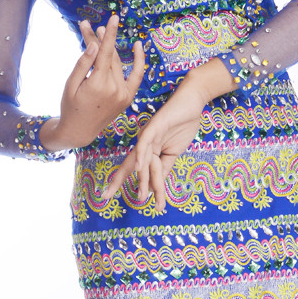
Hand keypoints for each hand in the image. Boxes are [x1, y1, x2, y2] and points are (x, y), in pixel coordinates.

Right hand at [40, 15, 145, 151]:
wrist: (80, 131)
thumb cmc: (70, 105)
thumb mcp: (71, 84)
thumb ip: (83, 63)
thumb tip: (94, 44)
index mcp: (99, 85)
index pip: (106, 53)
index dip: (110, 34)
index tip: (114, 18)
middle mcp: (115, 89)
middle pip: (108, 56)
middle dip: (98, 40)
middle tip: (89, 26)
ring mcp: (123, 94)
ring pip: (117, 64)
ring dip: (109, 49)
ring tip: (98, 34)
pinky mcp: (128, 98)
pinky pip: (137, 76)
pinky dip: (139, 61)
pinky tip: (138, 45)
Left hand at [100, 79, 208, 211]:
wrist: (192, 102)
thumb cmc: (183, 124)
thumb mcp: (174, 152)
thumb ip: (164, 167)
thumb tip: (155, 187)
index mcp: (147, 149)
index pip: (136, 170)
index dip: (125, 182)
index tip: (110, 196)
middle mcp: (143, 143)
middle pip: (129, 165)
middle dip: (117, 181)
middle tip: (105, 197)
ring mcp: (148, 134)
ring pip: (141, 159)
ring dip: (141, 179)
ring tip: (140, 196)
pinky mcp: (154, 126)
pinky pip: (146, 142)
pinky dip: (142, 155)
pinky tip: (140, 167)